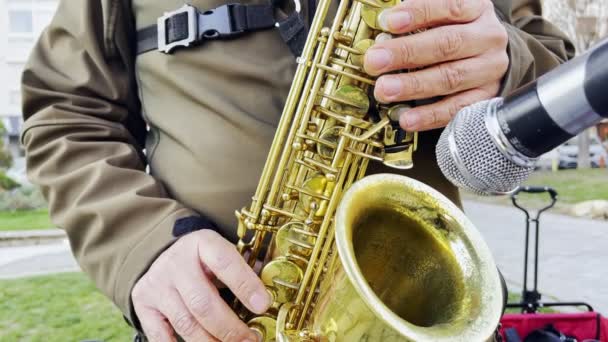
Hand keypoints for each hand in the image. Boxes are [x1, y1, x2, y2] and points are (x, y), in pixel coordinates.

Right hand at [132, 230, 269, 340]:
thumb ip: (245, 268)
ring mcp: (158, 284)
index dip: (245, 285)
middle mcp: (176, 262)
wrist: (162, 254)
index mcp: (202, 243)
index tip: (263, 305)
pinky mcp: (143, 304)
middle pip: (203, 302)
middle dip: (230, 327)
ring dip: (212, 341)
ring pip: (186, 323)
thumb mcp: (222, 253)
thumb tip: (272, 290)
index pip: (224, 262)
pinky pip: (160, 335)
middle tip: (250, 339)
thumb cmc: (202, 258)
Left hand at [364, 0, 508, 130]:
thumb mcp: (440, 15)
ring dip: (413, 86)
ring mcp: (489, 69)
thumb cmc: (455, 30)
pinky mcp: (485, 97)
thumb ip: (416, 20)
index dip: (418, 13)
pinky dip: (430, 115)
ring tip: (385, 90)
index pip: (450, 7)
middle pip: (447, 44)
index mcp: (476, 9)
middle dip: (406, 53)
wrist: (486, 54)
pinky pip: (457, 109)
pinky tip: (407, 118)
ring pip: (451, 78)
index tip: (389, 22)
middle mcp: (488, 38)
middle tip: (375, 61)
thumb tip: (383, 28)